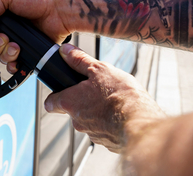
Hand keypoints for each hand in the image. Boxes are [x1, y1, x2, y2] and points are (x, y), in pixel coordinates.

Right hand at [0, 0, 73, 71]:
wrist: (59, 9)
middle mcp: (7, 30)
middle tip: (4, 38)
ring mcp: (17, 42)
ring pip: (1, 56)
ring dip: (6, 53)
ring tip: (16, 45)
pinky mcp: (28, 52)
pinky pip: (15, 65)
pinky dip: (14, 64)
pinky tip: (19, 57)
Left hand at [45, 44, 164, 152]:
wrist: (141, 124)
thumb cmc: (120, 96)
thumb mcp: (99, 69)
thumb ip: (79, 60)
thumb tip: (65, 51)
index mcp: (70, 102)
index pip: (50, 103)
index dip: (55, 96)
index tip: (62, 90)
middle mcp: (77, 121)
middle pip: (73, 110)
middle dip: (83, 100)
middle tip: (97, 90)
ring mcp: (92, 134)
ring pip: (90, 120)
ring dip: (97, 111)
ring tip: (113, 100)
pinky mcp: (108, 142)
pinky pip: (105, 130)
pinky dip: (110, 122)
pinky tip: (122, 113)